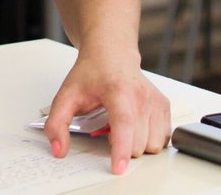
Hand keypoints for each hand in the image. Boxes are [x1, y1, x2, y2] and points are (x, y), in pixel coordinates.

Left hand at [43, 48, 169, 174]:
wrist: (112, 53)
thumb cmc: (91, 73)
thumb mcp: (66, 95)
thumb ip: (57, 124)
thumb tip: (59, 150)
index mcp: (118, 91)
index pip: (123, 123)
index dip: (121, 149)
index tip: (118, 168)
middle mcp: (141, 95)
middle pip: (138, 143)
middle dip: (121, 146)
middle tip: (108, 127)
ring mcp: (156, 101)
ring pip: (152, 145)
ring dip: (136, 145)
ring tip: (121, 126)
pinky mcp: (164, 106)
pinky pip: (162, 139)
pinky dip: (149, 139)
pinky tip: (135, 126)